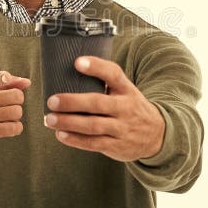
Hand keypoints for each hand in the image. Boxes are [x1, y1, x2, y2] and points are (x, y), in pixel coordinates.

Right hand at [0, 71, 30, 154]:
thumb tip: (27, 82)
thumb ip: (7, 84)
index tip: (7, 78)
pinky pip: (13, 128)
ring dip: (16, 116)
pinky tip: (9, 127)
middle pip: (15, 96)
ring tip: (7, 117)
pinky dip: (16, 128)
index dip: (2, 78)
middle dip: (18, 101)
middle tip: (9, 106)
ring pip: (16, 112)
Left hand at [44, 56, 164, 161]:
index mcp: (126, 89)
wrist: (157, 135)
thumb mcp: (125, 91)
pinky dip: (75, 140)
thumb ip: (105, 82)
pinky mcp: (117, 145)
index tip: (77, 62)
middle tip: (52, 101)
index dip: (96, 67)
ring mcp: (122, 128)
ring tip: (50, 119)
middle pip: (98, 103)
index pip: (113, 74)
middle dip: (73, 102)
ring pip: (93, 125)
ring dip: (69, 123)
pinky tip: (61, 134)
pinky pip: (94, 143)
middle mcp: (125, 107)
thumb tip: (70, 69)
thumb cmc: (130, 107)